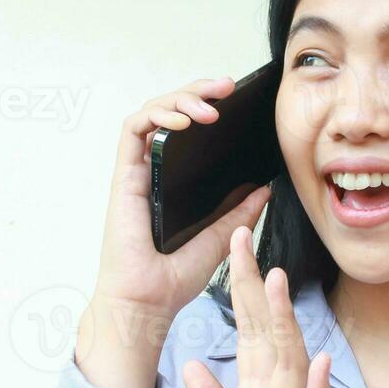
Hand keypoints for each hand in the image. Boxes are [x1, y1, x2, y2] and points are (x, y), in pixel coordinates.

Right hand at [94, 76, 272, 317]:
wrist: (150, 301)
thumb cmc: (175, 277)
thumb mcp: (222, 237)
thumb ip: (240, 211)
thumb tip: (265, 187)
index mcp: (174, 182)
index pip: (188, 131)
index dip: (208, 107)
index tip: (236, 101)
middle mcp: (153, 171)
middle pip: (171, 114)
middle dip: (198, 91)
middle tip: (227, 86)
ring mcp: (137, 172)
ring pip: (152, 114)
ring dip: (181, 98)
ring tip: (210, 104)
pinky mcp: (123, 176)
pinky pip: (134, 130)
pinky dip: (158, 116)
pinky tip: (184, 119)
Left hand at [180, 227, 361, 387]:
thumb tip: (194, 364)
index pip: (248, 329)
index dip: (239, 286)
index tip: (232, 242)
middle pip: (268, 333)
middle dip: (255, 286)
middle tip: (245, 236)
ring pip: (291, 365)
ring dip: (286, 324)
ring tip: (278, 282)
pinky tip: (324, 364)